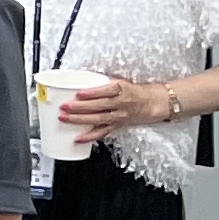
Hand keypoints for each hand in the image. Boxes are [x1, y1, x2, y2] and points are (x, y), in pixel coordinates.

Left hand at [60, 74, 174, 135]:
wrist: (154, 102)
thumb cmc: (134, 91)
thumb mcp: (121, 82)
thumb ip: (102, 83)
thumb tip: (79, 81)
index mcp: (121, 89)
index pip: (106, 90)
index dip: (91, 93)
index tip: (78, 93)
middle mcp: (121, 103)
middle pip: (99, 106)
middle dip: (80, 107)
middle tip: (64, 106)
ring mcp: (119, 116)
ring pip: (99, 118)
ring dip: (80, 120)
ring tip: (65, 118)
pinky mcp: (118, 125)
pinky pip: (103, 132)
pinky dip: (90, 136)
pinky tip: (78, 138)